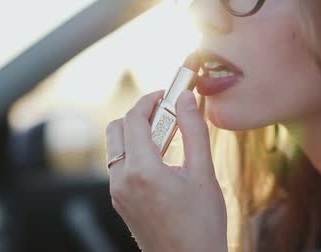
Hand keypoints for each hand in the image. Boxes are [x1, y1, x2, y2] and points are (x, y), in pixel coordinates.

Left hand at [105, 90, 227, 251]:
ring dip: (137, 134)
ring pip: (117, 148)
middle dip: (139, 115)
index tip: (168, 94)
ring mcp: (118, 194)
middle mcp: (122, 181)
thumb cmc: (201, 225)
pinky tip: (162, 161)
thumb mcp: (204, 174)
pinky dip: (135, 153)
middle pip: (116, 129)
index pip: (134, 118)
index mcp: (142, 171)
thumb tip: (187, 99)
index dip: (151, 100)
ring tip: (169, 139)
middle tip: (168, 114)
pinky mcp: (121, 203)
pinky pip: (120, 167)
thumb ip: (194, 131)